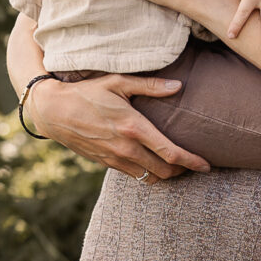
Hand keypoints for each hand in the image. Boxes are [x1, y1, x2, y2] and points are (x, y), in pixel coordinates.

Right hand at [22, 71, 210, 180]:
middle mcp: (126, 148)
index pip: (171, 153)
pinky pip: (134, 176)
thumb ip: (150, 86)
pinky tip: (153, 164)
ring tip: (177, 166)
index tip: (207, 165)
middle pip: (165, 171)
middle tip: (194, 164)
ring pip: (150, 178)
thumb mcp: (118, 82)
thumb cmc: (86, 92)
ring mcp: (115, 159)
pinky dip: (148, 174)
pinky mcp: (106, 163)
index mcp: (134, 127)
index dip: (192, 162)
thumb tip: (178, 86)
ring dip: (166, 175)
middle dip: (184, 171)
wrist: (53, 111)